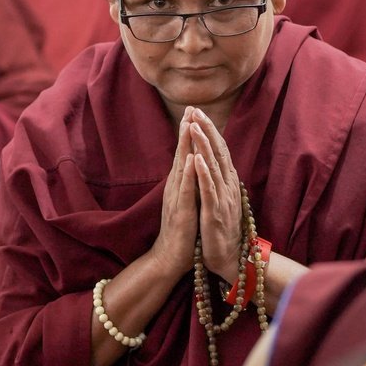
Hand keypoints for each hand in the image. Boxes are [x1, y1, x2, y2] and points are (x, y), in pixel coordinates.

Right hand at [149, 108, 201, 279]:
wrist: (170, 258)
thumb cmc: (182, 231)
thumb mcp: (188, 202)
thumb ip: (189, 184)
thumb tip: (195, 166)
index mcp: (179, 185)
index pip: (184, 154)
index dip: (188, 133)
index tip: (194, 111)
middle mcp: (175, 188)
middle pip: (181, 154)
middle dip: (186, 130)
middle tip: (190, 107)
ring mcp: (176, 199)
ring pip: (181, 167)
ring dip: (185, 146)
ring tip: (189, 124)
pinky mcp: (181, 212)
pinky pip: (186, 190)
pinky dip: (189, 174)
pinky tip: (191, 159)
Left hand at [189, 108, 243, 282]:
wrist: (230, 260)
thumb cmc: (222, 230)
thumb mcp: (221, 200)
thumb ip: (219, 180)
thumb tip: (214, 161)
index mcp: (227, 183)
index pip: (219, 151)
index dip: (210, 131)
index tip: (198, 112)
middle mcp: (228, 187)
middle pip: (218, 153)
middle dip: (207, 130)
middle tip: (196, 110)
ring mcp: (222, 200)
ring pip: (213, 167)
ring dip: (203, 146)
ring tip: (194, 126)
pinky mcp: (215, 214)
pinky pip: (208, 191)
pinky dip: (203, 174)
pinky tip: (196, 160)